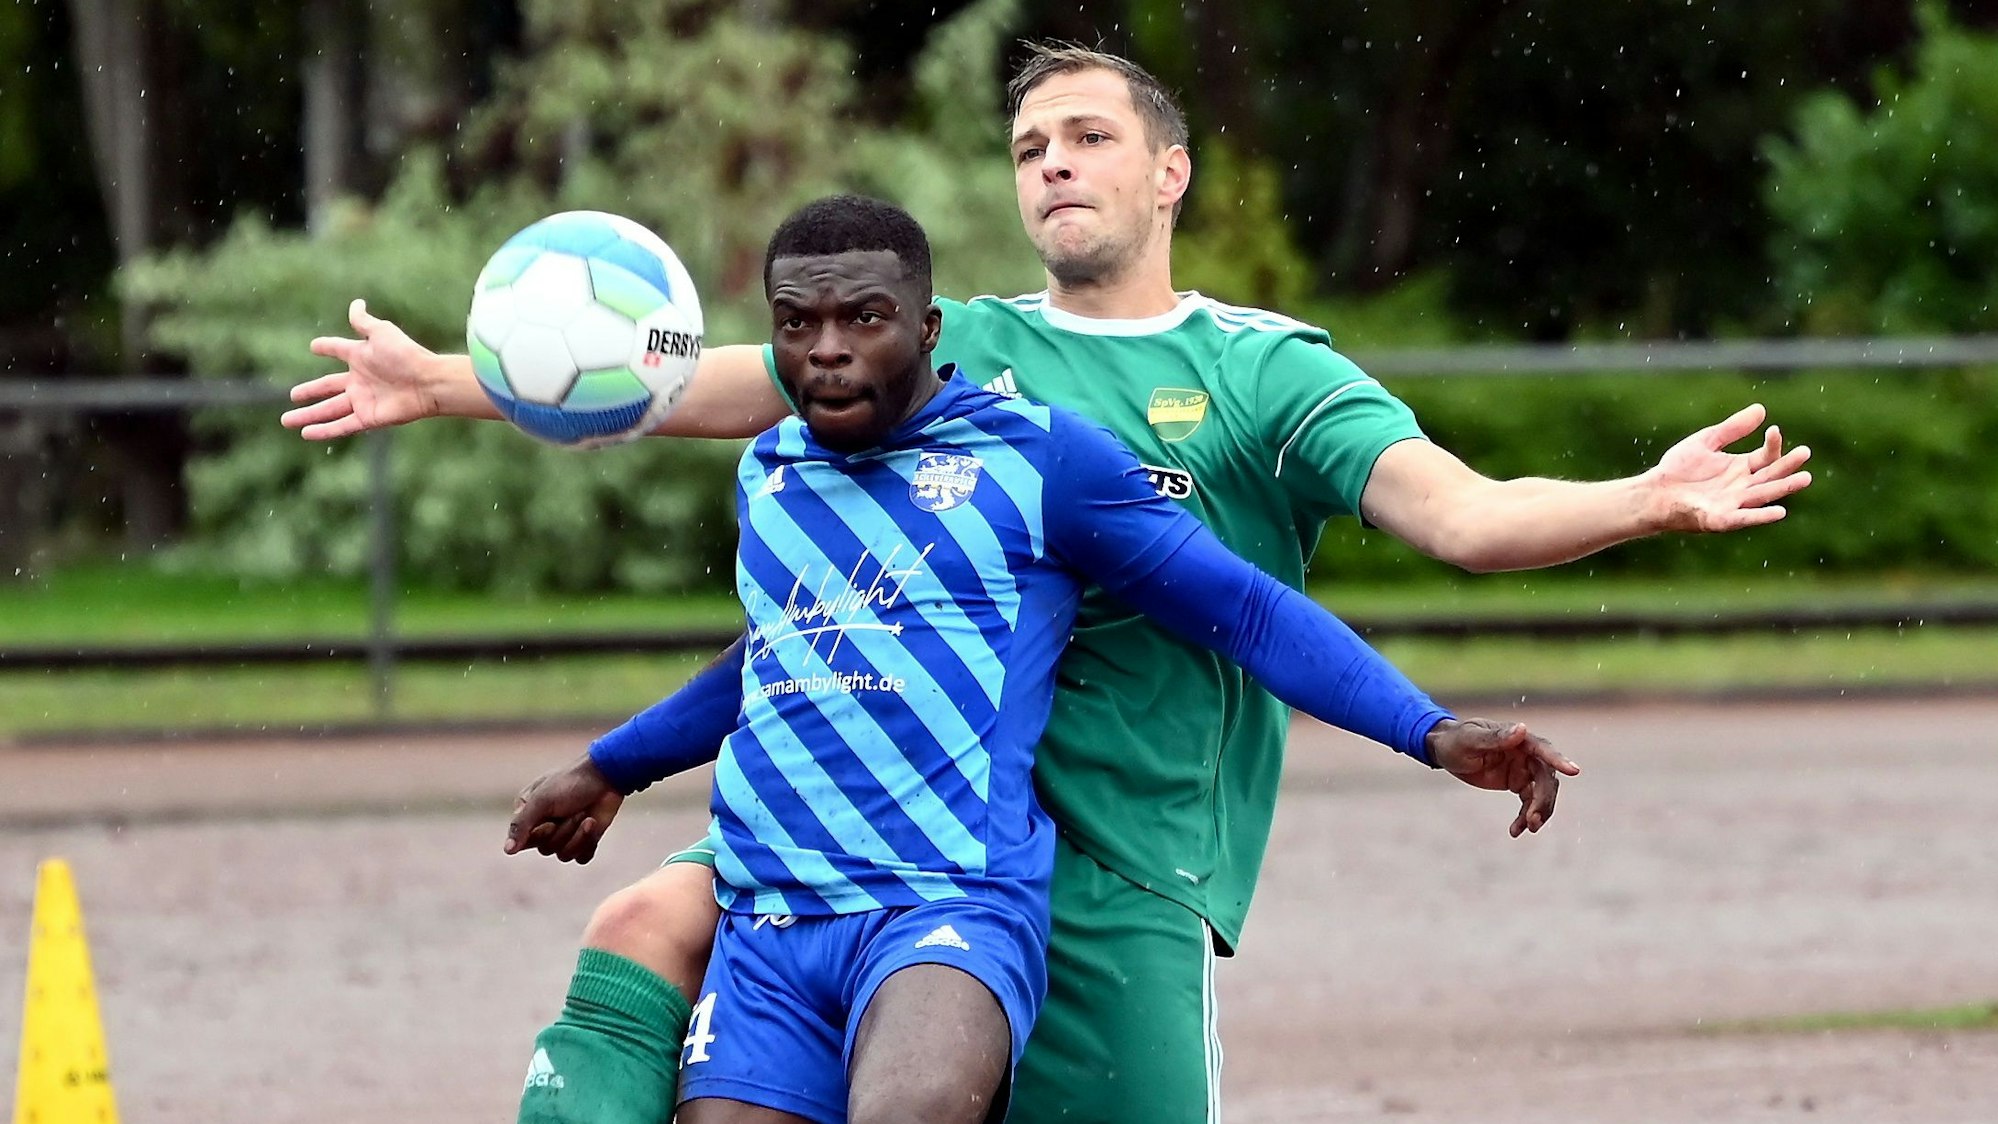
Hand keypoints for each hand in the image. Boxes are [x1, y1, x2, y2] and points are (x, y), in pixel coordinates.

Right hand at [286, 299, 446, 438]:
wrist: (427, 382)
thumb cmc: (405, 354)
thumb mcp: (381, 332)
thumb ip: (364, 321)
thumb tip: (356, 303)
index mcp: (361, 358)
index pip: (338, 350)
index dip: (327, 347)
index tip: (315, 347)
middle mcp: (360, 381)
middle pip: (327, 387)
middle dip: (309, 392)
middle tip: (292, 396)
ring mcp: (362, 401)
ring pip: (328, 410)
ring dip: (308, 416)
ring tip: (286, 421)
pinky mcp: (368, 418)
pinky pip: (341, 426)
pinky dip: (324, 431)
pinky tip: (306, 434)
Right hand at [504, 753, 625, 863]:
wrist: (607, 777)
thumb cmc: (571, 783)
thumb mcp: (541, 800)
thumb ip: (521, 825)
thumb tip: (507, 850)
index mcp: (529, 813)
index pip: (523, 840)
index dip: (539, 834)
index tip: (550, 821)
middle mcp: (545, 826)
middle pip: (546, 849)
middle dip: (563, 831)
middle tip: (575, 811)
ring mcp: (566, 834)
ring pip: (564, 855)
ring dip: (578, 836)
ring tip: (586, 817)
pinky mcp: (585, 840)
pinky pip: (581, 857)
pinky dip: (588, 843)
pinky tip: (593, 825)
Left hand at [1426, 717, 1579, 836]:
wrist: (1445, 751)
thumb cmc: (1456, 740)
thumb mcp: (1470, 739)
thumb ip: (1495, 737)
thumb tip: (1522, 729)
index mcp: (1518, 739)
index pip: (1543, 749)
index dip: (1558, 760)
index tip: (1574, 772)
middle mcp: (1526, 753)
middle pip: (1545, 777)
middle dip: (1543, 799)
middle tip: (1533, 819)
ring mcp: (1523, 769)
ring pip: (1542, 792)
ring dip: (1538, 811)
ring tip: (1528, 828)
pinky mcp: (1517, 782)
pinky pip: (1529, 802)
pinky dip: (1525, 817)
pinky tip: (1516, 830)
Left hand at [1646, 403, 1812, 532]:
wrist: (1653, 492)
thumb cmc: (1679, 468)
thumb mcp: (1707, 441)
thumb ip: (1732, 429)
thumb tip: (1761, 409)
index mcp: (1741, 468)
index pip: (1765, 457)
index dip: (1772, 444)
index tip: (1774, 430)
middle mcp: (1742, 487)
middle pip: (1771, 476)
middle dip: (1788, 466)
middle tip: (1805, 453)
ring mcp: (1734, 504)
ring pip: (1764, 495)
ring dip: (1784, 488)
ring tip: (1805, 478)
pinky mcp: (1721, 519)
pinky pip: (1745, 518)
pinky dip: (1762, 516)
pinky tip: (1780, 511)